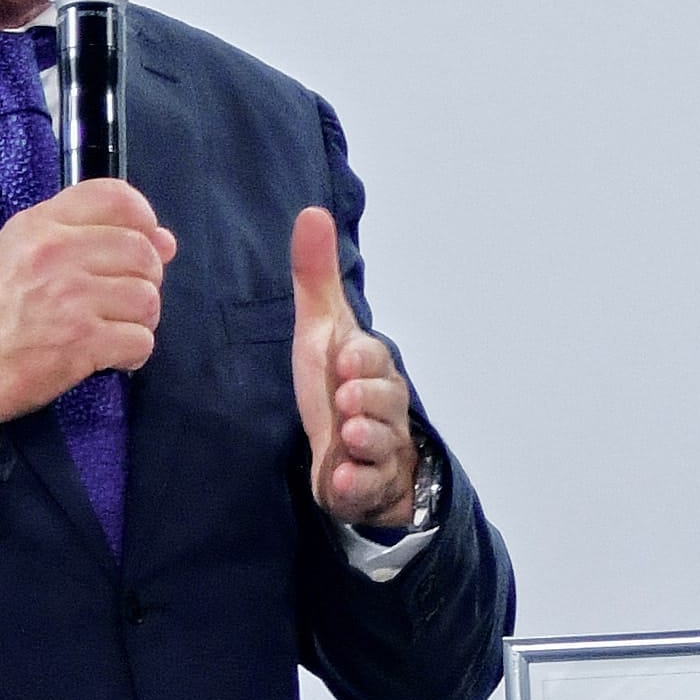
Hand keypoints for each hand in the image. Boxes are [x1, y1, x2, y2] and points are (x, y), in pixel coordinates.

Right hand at [0, 178, 167, 424]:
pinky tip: (110, 356)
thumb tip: (164, 240)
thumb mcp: (18, 253)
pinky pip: (140, 340)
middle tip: (122, 300)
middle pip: (142, 252)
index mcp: (40, 225)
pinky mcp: (82, 341)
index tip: (143, 242)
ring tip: (115, 329)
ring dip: (140, 320)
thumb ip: (84, 237)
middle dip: (145, 279)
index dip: (143, 219)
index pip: (115, 197)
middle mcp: (59, 252)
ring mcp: (72, 297)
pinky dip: (133, 353)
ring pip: (147, 298)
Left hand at [290, 207, 421, 525]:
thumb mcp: (321, 330)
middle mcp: (383, 409)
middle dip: (368, 399)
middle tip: (347, 398)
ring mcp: (378, 451)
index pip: (376, 359)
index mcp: (373, 369)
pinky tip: (342, 479)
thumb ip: (316, 277)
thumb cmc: (337, 383)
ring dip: (366, 438)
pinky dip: (358, 483)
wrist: (348, 450)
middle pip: (388, 402)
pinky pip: (368, 487)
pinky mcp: (366, 487)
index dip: (363, 360)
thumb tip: (312, 212)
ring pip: (382, 444)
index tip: (345, 358)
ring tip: (348, 436)